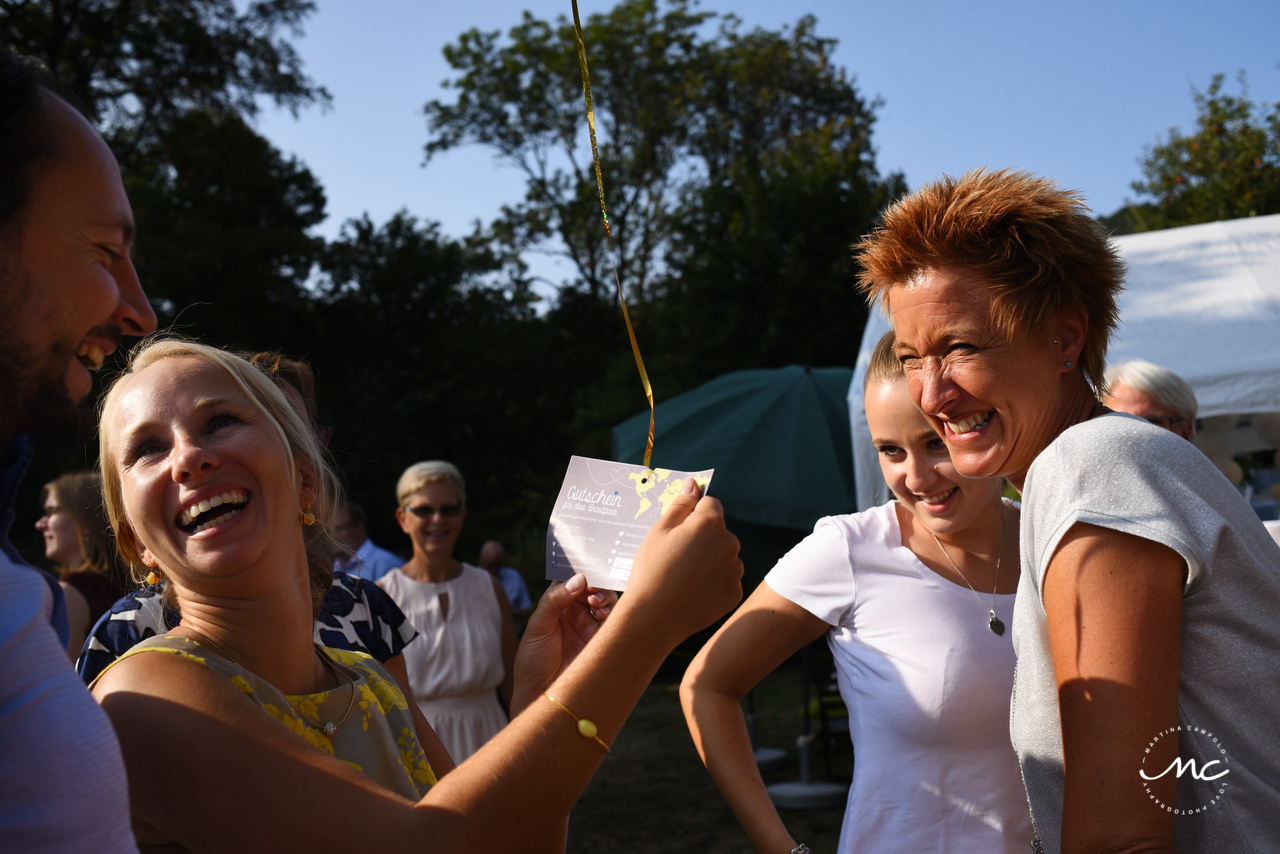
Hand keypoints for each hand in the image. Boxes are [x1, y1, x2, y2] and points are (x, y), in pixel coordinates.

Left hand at [510, 574, 616, 715]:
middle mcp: (576, 613)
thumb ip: (554, 600)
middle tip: (592, 587)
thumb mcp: (537, 627)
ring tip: (596, 602)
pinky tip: (604, 613)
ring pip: (606, 602)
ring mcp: (590, 627)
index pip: (572, 580)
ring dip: (605, 596)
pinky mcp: (603, 641)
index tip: (583, 570)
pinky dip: (614, 613)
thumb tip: (578, 578)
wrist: (541, 697)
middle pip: (592, 588)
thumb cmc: (532, 662)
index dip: (579, 573)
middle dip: (595, 583)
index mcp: (557, 605)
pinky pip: (615, 622)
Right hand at [620, 478, 742, 648]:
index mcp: (710, 523)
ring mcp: (734, 570)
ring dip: (710, 560)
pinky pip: (726, 579)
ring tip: (683, 577)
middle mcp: (729, 543)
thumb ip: (681, 505)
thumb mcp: (659, 531)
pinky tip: (692, 591)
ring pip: (723, 555)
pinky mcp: (734, 593)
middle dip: (703, 537)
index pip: (710, 504)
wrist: (654, 619)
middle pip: (719, 531)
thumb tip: (693, 484)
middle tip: (676, 556)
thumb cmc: (651, 571)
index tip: (678, 530)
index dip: (693, 514)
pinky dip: (713, 582)